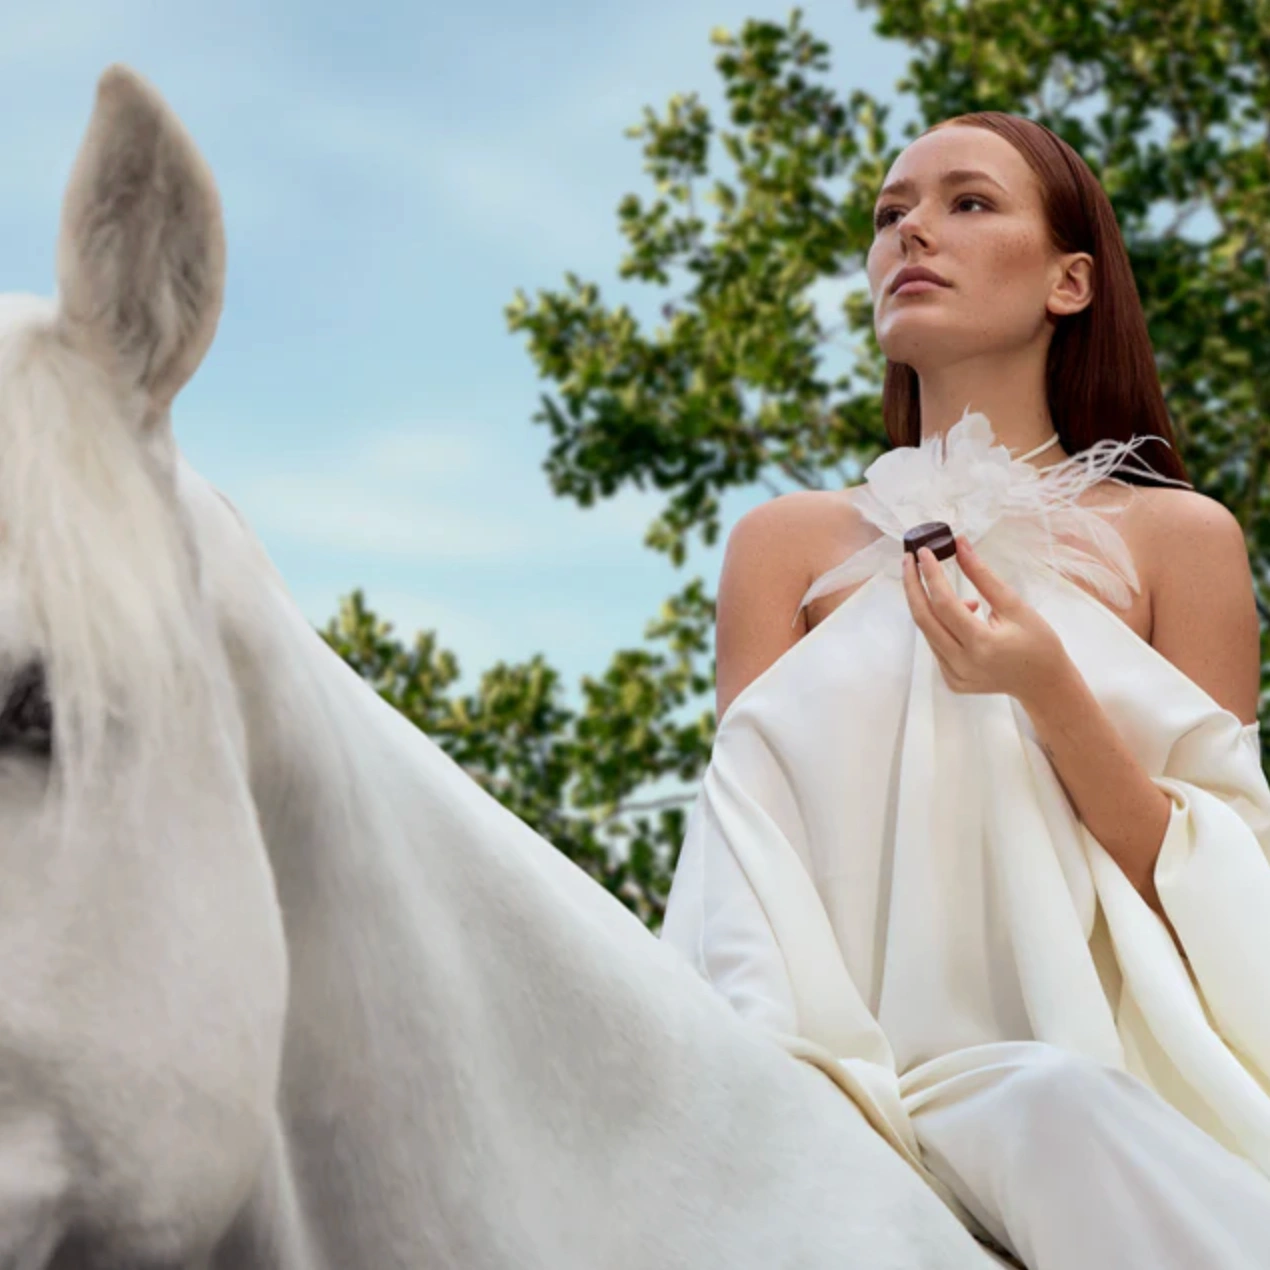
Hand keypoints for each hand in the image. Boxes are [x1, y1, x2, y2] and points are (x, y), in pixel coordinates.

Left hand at [902, 534, 1071, 707]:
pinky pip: (936, 645)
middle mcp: (962, 663)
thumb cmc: (1038, 642)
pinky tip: (961, 616)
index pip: (944, 604)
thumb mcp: (1015, 605)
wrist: (1044, 684)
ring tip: (947, 589)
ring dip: (930, 604)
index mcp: (982, 644)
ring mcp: (954, 676)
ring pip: (928, 631)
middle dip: (913, 585)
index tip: (924, 551)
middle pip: (923, 618)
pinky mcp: (951, 680)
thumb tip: (959, 545)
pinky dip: (940, 624)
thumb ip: (983, 576)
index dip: (931, 574)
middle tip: (910, 559)